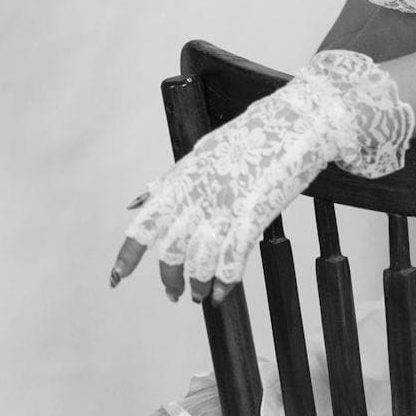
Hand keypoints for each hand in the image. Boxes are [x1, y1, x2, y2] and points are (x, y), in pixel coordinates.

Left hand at [110, 51, 413, 304]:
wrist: (300, 120)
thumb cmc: (254, 136)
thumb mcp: (202, 152)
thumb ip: (169, 181)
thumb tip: (135, 203)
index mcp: (183, 178)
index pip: (144, 224)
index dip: (127, 256)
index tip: (116, 279)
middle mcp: (198, 194)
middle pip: (170, 251)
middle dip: (169, 279)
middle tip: (176, 293)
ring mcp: (226, 205)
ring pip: (199, 261)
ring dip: (198, 284)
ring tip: (203, 294)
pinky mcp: (254, 214)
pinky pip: (232, 259)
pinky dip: (226, 281)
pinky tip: (225, 291)